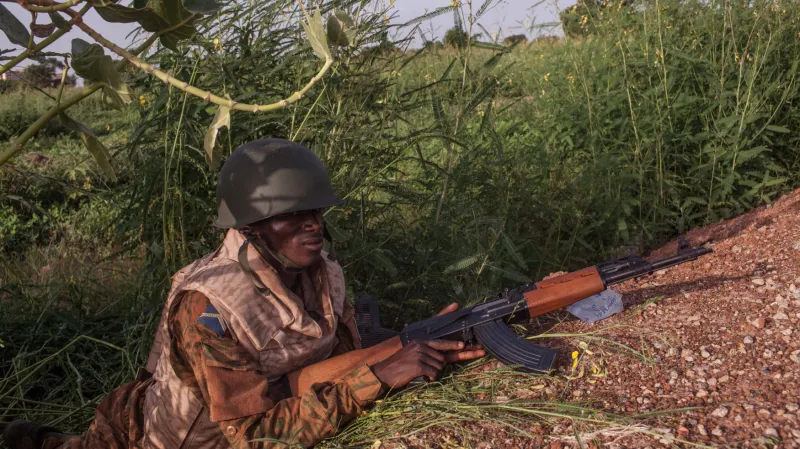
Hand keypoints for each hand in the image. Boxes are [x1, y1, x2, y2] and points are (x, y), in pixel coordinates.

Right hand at [371, 303, 485, 388]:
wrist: (384, 373)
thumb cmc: (399, 366)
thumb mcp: (412, 353)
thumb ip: (426, 352)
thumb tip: (443, 359)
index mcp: (420, 341)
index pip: (440, 342)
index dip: (453, 345)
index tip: (464, 346)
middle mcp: (420, 345)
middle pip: (442, 358)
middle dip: (439, 366)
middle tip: (428, 369)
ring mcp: (419, 355)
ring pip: (439, 367)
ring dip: (433, 373)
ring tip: (421, 374)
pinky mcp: (418, 365)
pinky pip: (433, 374)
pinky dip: (430, 378)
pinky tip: (421, 377)